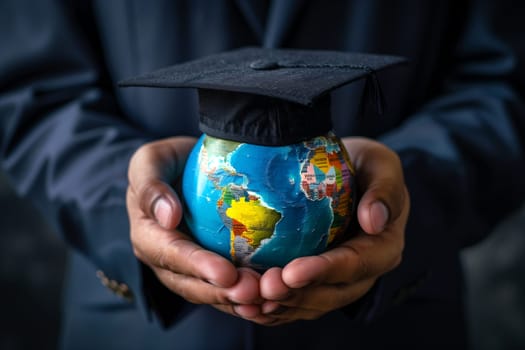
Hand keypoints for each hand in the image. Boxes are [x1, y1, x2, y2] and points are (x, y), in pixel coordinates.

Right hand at [127, 137, 267, 319]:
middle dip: (222, 292)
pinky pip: (225, 288)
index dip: (199, 266)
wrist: (181, 168)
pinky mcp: (209, 269)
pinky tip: (268, 299)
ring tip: (263, 299)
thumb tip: (167, 217)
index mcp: (147, 236)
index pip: (172, 255)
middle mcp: (164, 261)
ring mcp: (187, 269)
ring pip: (210, 292)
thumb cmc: (165, 162)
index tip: (226, 273)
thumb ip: (151, 186)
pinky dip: (244, 298)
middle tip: (252, 292)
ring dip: (236, 300)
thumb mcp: (150, 161)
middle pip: (192, 284)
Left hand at [258, 137, 409, 325]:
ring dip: (279, 306)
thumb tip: (374, 220)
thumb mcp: (381, 166)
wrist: (351, 175)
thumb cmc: (365, 167)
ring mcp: (339, 283)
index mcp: (383, 248)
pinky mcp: (318, 284)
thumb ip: (384, 190)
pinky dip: (272, 309)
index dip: (323, 271)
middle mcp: (364, 274)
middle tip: (263, 288)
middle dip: (295, 295)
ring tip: (249, 299)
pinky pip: (296, 303)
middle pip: (330, 293)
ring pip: (310, 304)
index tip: (292, 272)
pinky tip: (246, 306)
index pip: (355, 265)